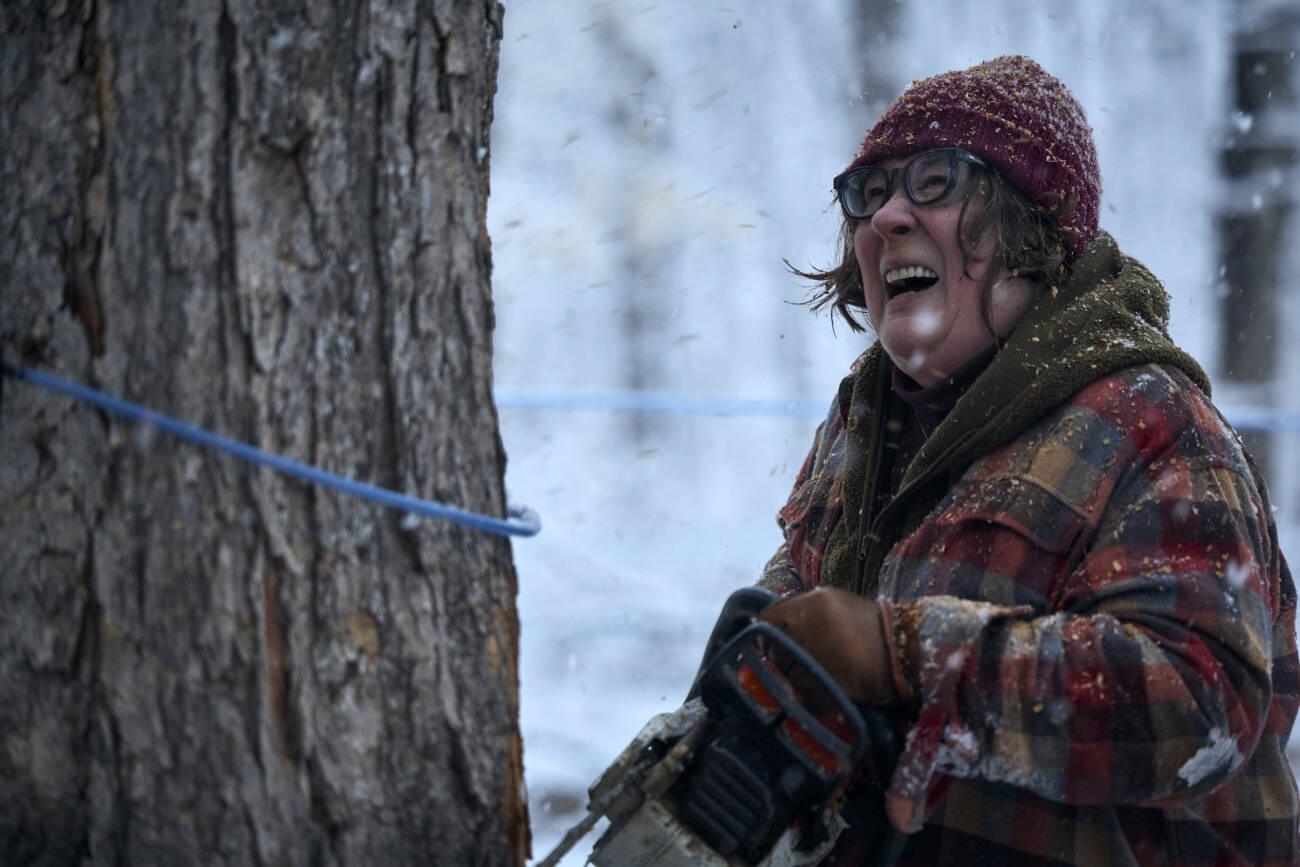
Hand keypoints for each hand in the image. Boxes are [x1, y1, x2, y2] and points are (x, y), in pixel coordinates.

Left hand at [759, 587, 893, 704]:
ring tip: (828, 678)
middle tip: (807, 667)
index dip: (768, 635)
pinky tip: (833, 692)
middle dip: (786, 661)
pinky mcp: (826, 680)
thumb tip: (775, 628)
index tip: (775, 646)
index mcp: (813, 602)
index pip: (769, 618)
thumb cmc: (874, 630)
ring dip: (803, 681)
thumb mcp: (839, 606)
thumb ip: (807, 613)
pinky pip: (805, 696)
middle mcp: (810, 623)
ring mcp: (817, 652)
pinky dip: (815, 699)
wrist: (906, 652)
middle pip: (776, 650)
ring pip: (789, 675)